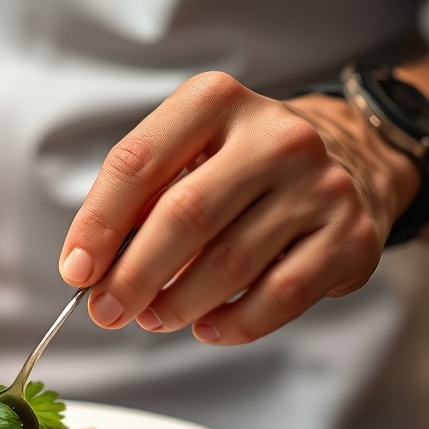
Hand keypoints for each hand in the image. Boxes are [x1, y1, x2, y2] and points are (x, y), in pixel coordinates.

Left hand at [59, 72, 419, 343]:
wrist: (352, 158)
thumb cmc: (242, 167)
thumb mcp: (189, 154)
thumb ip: (140, 200)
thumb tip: (92, 269)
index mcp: (216, 102)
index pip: (138, 163)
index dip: (98, 224)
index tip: (76, 272)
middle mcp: (274, 136)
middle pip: (184, 217)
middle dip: (134, 276)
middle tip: (108, 311)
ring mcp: (319, 186)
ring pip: (230, 263)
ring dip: (178, 304)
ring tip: (155, 317)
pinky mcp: (350, 236)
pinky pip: (279, 296)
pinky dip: (234, 323)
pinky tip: (207, 326)